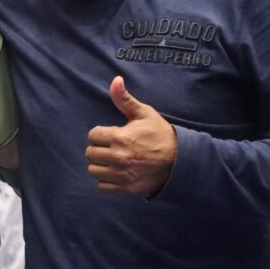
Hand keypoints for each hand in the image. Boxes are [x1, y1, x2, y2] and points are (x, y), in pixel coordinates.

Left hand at [85, 76, 176, 195]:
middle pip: (90, 153)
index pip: (92, 135)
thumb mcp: (144, 113)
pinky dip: (106, 180)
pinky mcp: (126, 188)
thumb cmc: (160, 134)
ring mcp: (121, 174)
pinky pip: (102, 186)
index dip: (99, 134)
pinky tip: (115, 173)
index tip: (110, 135)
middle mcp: (118, 157)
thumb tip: (115, 80)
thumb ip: (125, 99)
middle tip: (111, 147)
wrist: (180, 160)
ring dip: (99, 165)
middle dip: (98, 148)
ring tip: (111, 160)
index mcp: (120, 137)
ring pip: (93, 170)